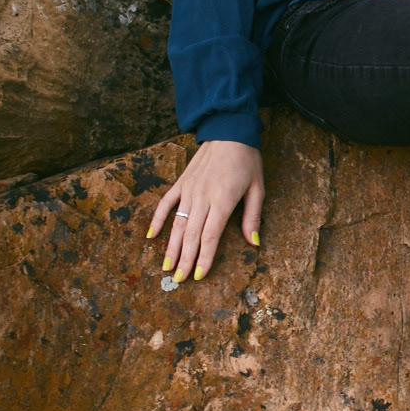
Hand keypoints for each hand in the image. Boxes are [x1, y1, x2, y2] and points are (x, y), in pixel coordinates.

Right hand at [148, 140, 263, 282]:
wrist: (228, 131)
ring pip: (177, 224)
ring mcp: (189, 190)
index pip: (210, 236)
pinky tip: (151, 236)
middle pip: (191, 235)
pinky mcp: (181, 183)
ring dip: (171, 246)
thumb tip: (253, 242)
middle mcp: (202, 198)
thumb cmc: (247, 160)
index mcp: (222, 201)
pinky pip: (166, 203)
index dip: (204, 258)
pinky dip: (157, 219)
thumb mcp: (257, 188)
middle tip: (178, 279)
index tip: (198, 275)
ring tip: (167, 266)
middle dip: (185, 259)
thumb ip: (253, 217)